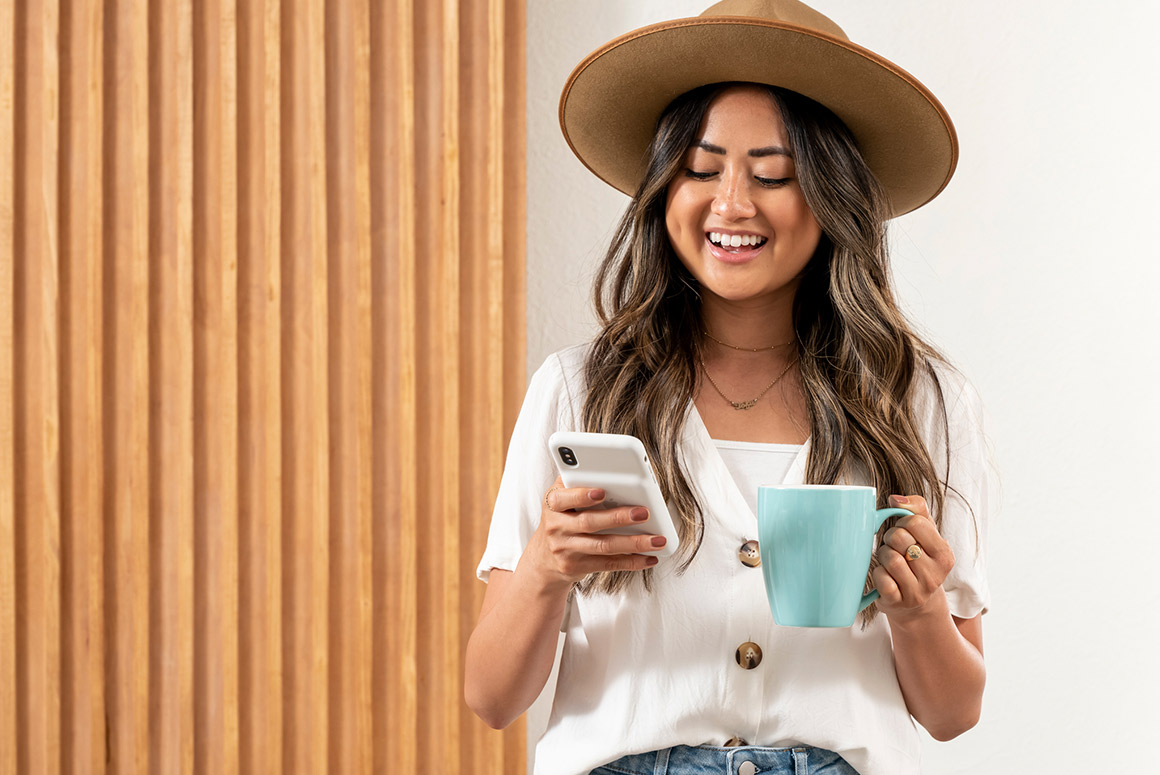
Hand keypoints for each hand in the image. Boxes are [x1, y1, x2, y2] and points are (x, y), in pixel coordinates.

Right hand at [525, 476, 663, 586]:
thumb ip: (580, 483)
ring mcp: (565, 549)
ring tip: (657, 540)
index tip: (602, 491)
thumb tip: (618, 473)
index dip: (582, 495)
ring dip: (633, 543)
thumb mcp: (563, 497)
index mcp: (553, 502)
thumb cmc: (563, 517)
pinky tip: (649, 557)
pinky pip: (607, 564)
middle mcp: (556, 526)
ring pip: (603, 546)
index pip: (564, 498)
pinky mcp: (576, 567)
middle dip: (619, 518)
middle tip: (644, 512)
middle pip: (589, 522)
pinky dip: (631, 562)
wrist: (544, 558)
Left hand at [871, 494, 955, 622]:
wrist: (917, 604)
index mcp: (944, 555)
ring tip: (889, 560)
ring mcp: (916, 592)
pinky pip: (881, 578)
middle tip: (894, 546)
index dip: (902, 522)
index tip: (904, 531)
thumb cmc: (918, 560)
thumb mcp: (926, 534)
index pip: (916, 522)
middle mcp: (934, 575)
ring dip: (883, 554)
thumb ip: (916, 509)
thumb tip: (895, 498)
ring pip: (890, 558)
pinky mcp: (897, 602)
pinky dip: (878, 573)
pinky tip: (885, 576)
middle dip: (891, 538)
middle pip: (900, 539)